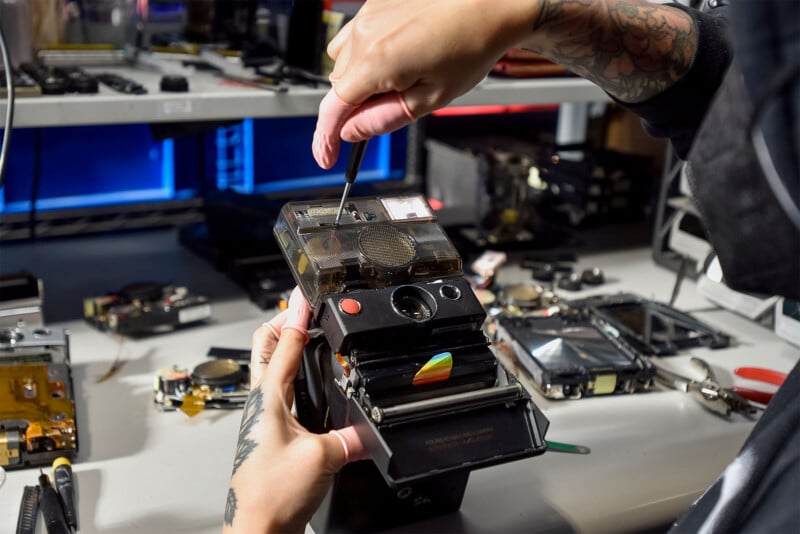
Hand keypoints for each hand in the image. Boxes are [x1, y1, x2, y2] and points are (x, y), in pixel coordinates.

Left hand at [224, 288, 365, 532]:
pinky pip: (279, 392)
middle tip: (300, 305)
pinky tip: (307, 383)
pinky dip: (292, 374)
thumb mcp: (321, 459)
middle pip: (265, 347)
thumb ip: (350, 440)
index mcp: (269, 398)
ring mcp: (262, 418)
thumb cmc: (271, 496)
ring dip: (285, 345)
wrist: (257, 530)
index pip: (286, 344)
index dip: (298, 314)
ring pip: (269, 367)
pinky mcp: (269, 433)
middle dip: (283, 321)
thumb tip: (369, 433)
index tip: (305, 292)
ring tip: (304, 332)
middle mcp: (261, 403)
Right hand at [312, 0, 538, 167]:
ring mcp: (367, 16)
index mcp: (374, 64)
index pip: (333, 110)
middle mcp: (363, 36)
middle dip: (355, 105)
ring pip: (344, 60)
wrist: (489, 4)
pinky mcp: (375, 3)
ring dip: (360, 78)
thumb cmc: (470, 46)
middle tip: (391, 110)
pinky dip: (368, 52)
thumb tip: (352, 132)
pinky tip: (401, 53)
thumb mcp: (430, 99)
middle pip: (339, 85)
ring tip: (401, 77)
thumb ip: (384, 118)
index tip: (326, 157)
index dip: (326, 138)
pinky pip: (357, 36)